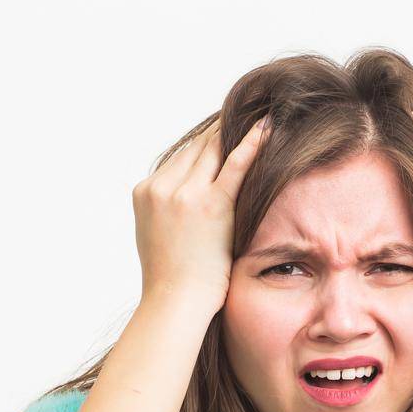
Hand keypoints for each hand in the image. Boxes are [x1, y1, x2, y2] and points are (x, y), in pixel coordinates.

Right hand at [132, 114, 270, 314]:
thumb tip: (184, 199)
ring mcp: (184, 194)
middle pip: (197, 147)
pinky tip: (267, 128)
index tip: (223, 126)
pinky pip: (235, 166)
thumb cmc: (171, 279)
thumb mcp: (156, 234)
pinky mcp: (210, 206)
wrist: (174, 303)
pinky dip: (252, 143)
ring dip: (237, 129)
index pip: (180, 156)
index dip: (205, 141)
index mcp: (145, 192)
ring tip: (259, 111)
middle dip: (222, 129)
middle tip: (246, 108)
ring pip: (214, 150)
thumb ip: (166, 209)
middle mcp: (161, 187)